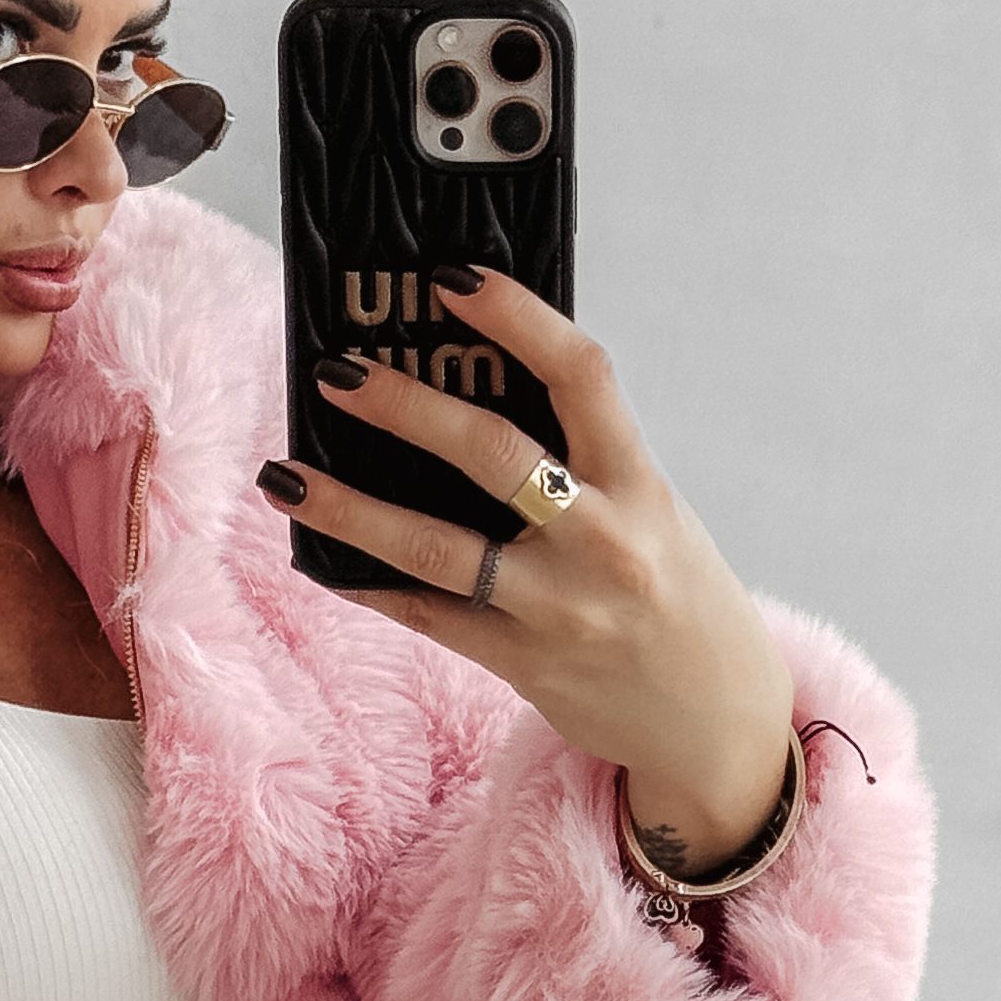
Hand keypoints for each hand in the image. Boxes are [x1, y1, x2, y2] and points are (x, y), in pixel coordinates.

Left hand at [258, 272, 794, 871]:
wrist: (716, 721)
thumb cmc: (676, 595)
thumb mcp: (653, 512)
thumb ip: (581, 462)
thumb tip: (472, 395)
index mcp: (639, 486)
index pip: (580, 376)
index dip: (516, 317)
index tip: (452, 280)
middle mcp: (601, 544)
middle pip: (493, 456)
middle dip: (406, 407)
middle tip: (338, 373)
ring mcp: (556, 610)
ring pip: (437, 550)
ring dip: (350, 511)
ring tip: (284, 477)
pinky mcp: (522, 665)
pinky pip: (428, 617)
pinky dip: (369, 585)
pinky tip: (321, 558)